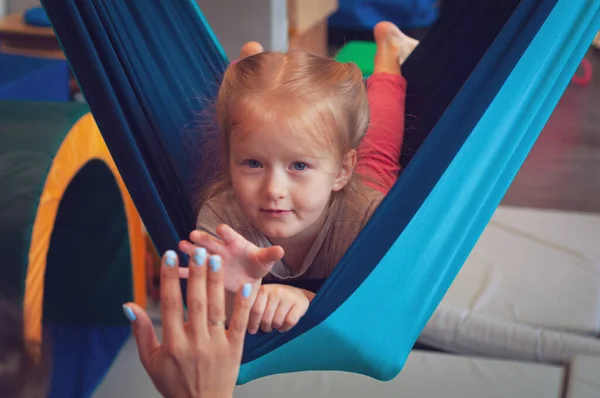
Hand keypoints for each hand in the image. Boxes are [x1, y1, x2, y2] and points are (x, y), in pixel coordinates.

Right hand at [122, 248, 254, 397]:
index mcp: (172, 344)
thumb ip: (141, 332)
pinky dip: (244, 304)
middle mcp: (194, 342)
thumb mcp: (150, 361)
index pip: (170, 304)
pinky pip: (240, 323)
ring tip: (216, 259)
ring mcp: (216, 345)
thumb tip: (128, 305)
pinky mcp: (234, 349)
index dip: (169, 278)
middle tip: (197, 251)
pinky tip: (247, 285)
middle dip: (196, 274)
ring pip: (216, 308)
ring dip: (216, 282)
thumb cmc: (173, 384)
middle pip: (195, 302)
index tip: (169, 256)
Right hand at [179, 224, 283, 292]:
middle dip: (203, 239)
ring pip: (199, 253)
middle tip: (193, 235)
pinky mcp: (206, 273)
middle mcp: (222, 249)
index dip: (227, 232)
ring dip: (191, 250)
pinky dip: (182, 271)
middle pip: (211, 241)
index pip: (231, 235)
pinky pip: (192, 271)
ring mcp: (212, 260)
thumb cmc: (256, 266)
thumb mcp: (264, 261)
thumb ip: (270, 255)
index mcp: (236, 243)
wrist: (247, 278)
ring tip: (181, 246)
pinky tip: (172, 271)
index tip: (221, 229)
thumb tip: (281, 250)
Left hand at [248, 284, 312, 333]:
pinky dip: (285, 328)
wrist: (297, 294)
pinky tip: (283, 326)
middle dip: (265, 327)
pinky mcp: (300, 304)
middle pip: (266, 319)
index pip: (255, 310)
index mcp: (263, 290)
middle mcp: (275, 291)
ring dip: (275, 328)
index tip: (252, 331)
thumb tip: (239, 323)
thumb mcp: (262, 299)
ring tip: (274, 326)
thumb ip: (251, 307)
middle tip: (266, 328)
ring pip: (277, 322)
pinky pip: (289, 322)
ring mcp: (288, 297)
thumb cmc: (274, 301)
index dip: (252, 323)